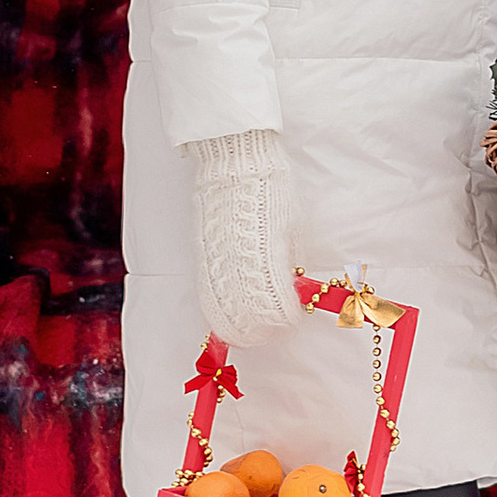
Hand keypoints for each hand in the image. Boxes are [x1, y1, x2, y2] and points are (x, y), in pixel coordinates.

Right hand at [186, 130, 303, 341]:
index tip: (294, 316)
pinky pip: (209, 300)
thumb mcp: (292, 229)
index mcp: (269, 257)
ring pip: (225, 317)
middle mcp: (240, 267)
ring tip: (256, 329)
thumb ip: (290, 263)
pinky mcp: (202, 260)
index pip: (279, 308)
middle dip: (265, 330)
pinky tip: (232, 315)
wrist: (235, 166)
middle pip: (249, 322)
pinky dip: (222, 313)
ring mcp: (216, 265)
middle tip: (277, 327)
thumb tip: (293, 289)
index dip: (288, 318)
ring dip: (242, 328)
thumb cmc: (271, 194)